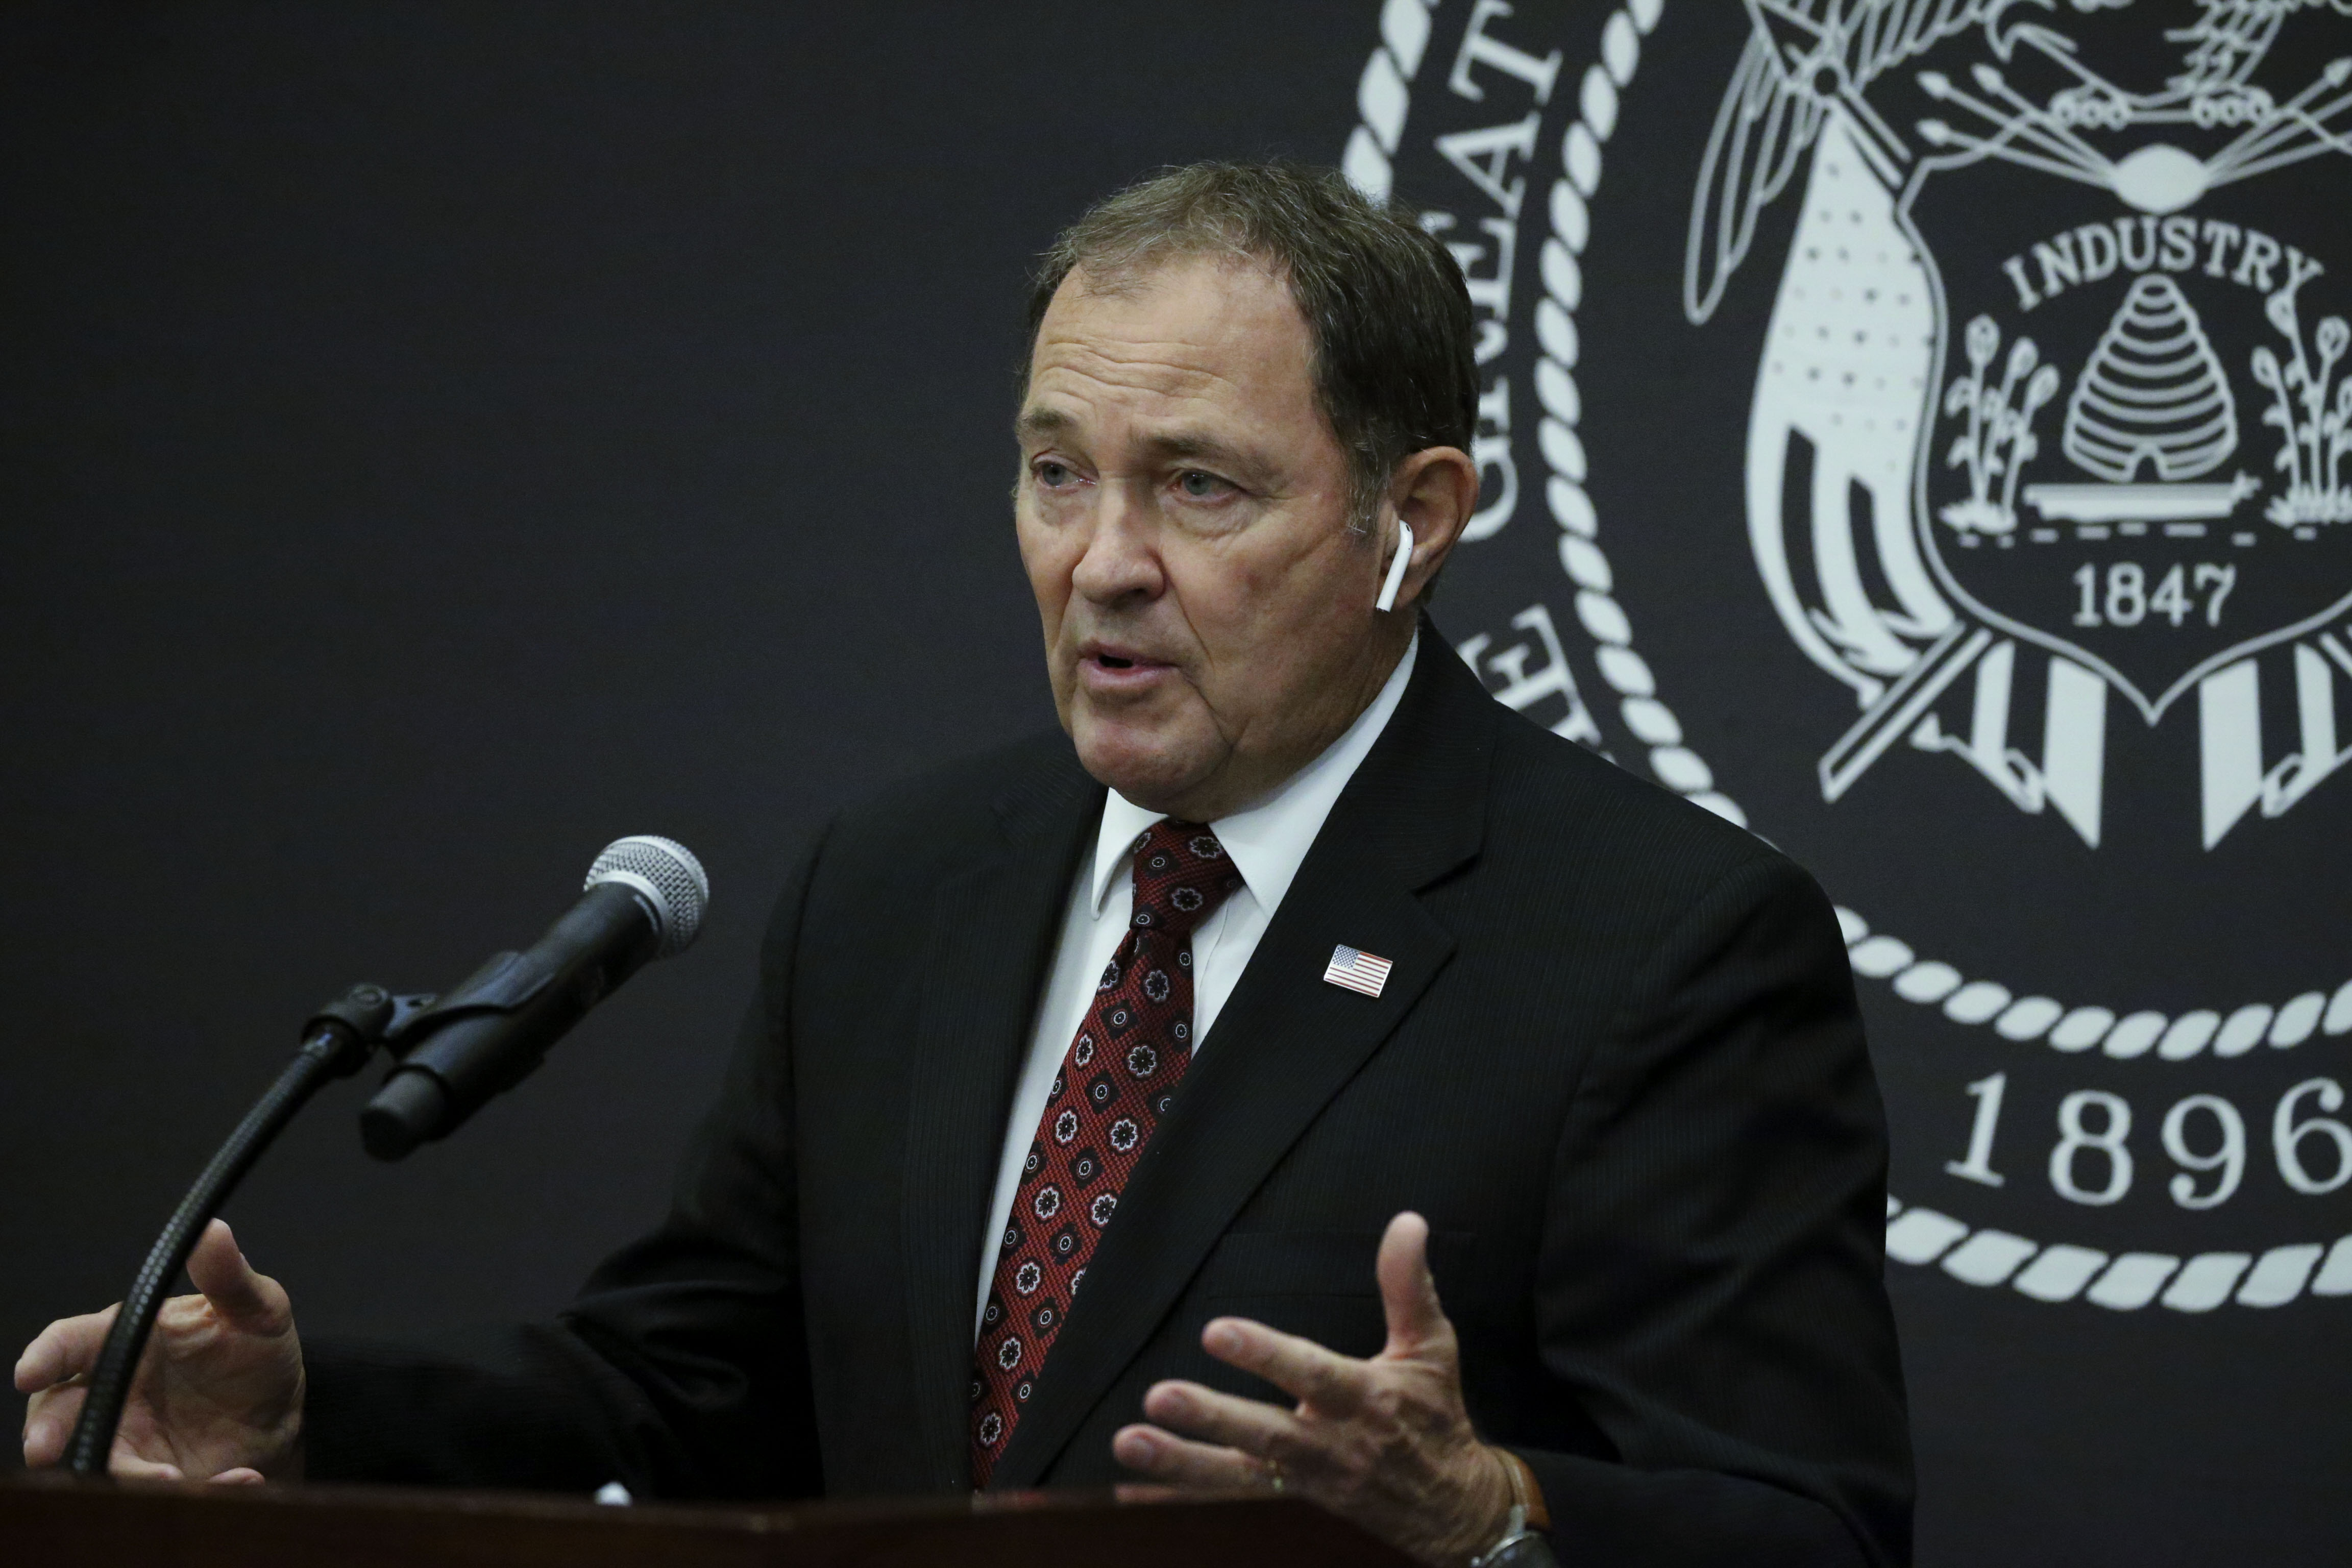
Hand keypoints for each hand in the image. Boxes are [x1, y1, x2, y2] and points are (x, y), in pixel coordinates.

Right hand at [17, 1219, 304, 1481]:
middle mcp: (115, 1390)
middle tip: (49, 1446)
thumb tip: (213, 1231)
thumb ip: (229, 1277)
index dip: (46, 1354)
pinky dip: (194, 1489)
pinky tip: (238, 1478)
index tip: (31, 1371)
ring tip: (169, 1479)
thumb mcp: (255, 1307)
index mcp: (127, 1338)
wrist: (283, 1406)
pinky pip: (156, 1488)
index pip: (72, 1341)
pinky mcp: (154, 1473)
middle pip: (59, 1410)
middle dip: (48, 1430)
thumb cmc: (255, 1346)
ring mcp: (129, 1436)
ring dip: (126, 1473)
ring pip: (101, 1458)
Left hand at [1113, 1211, 1515, 1565]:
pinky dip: (1182, 1501)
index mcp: (1366, 1399)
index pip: (1313, 1374)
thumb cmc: (1436, 1418)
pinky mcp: (1291, 1505)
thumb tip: (1407, 1222)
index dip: (1266, 1355)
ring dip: (1182, 1462)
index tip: (1217, 1332)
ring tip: (1131, 1442)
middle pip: (1267, 1434)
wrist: (1454, 1511)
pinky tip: (1132, 1493)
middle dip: (1213, 1418)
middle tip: (1159, 1397)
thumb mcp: (1432, 1348)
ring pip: (1239, 1476)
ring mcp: (1308, 1482)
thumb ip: (1409, 1285)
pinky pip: (1232, 1505)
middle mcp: (1333, 1445)